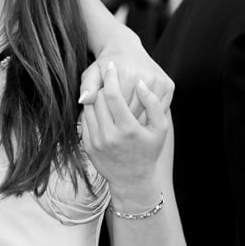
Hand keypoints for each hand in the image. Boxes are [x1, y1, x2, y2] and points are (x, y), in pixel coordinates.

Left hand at [80, 33, 173, 116]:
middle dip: (124, 118)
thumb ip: (87, 87)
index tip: (105, 120)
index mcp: (127, 74)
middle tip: (115, 122)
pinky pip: (160, 108)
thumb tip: (83, 100)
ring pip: (149, 111)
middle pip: (135, 110)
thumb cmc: (103, 65)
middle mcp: (147, 76)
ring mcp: (160, 80)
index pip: (120, 107)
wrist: (124, 48)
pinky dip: (149, 113)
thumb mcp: (91, 74)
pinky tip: (138, 114)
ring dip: (138, 119)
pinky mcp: (169, 85)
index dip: (112, 117)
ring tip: (125, 121)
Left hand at [81, 63, 167, 207]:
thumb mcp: (160, 129)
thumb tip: (141, 83)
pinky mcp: (88, 145)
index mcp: (128, 129)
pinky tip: (100, 108)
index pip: (113, 95)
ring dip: (96, 96)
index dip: (112, 77)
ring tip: (105, 93)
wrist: (132, 179)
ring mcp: (96, 142)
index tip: (112, 66)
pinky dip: (91, 110)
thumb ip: (153, 104)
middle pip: (98, 98)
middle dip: (103, 86)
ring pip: (89, 107)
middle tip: (109, 79)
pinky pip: (85, 119)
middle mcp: (110, 136)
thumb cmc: (148, 150)